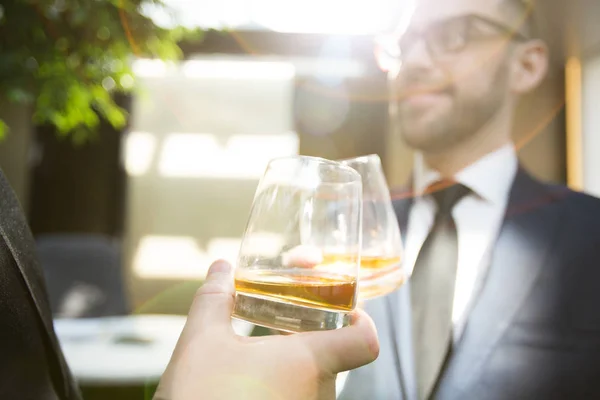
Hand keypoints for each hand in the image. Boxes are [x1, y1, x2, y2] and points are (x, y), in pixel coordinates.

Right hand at [154, 260, 378, 399]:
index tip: (342, 309)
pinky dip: (281, 385)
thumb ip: (215, 298)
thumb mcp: (202, 341)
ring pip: (313, 382)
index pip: (365, 341)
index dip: (361, 320)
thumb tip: (221, 268)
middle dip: (308, 335)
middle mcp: (318, 393)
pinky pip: (297, 399)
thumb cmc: (203, 397)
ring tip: (257, 349)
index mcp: (309, 361)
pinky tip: (248, 380)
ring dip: (292, 363)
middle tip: (280, 319)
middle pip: (334, 356)